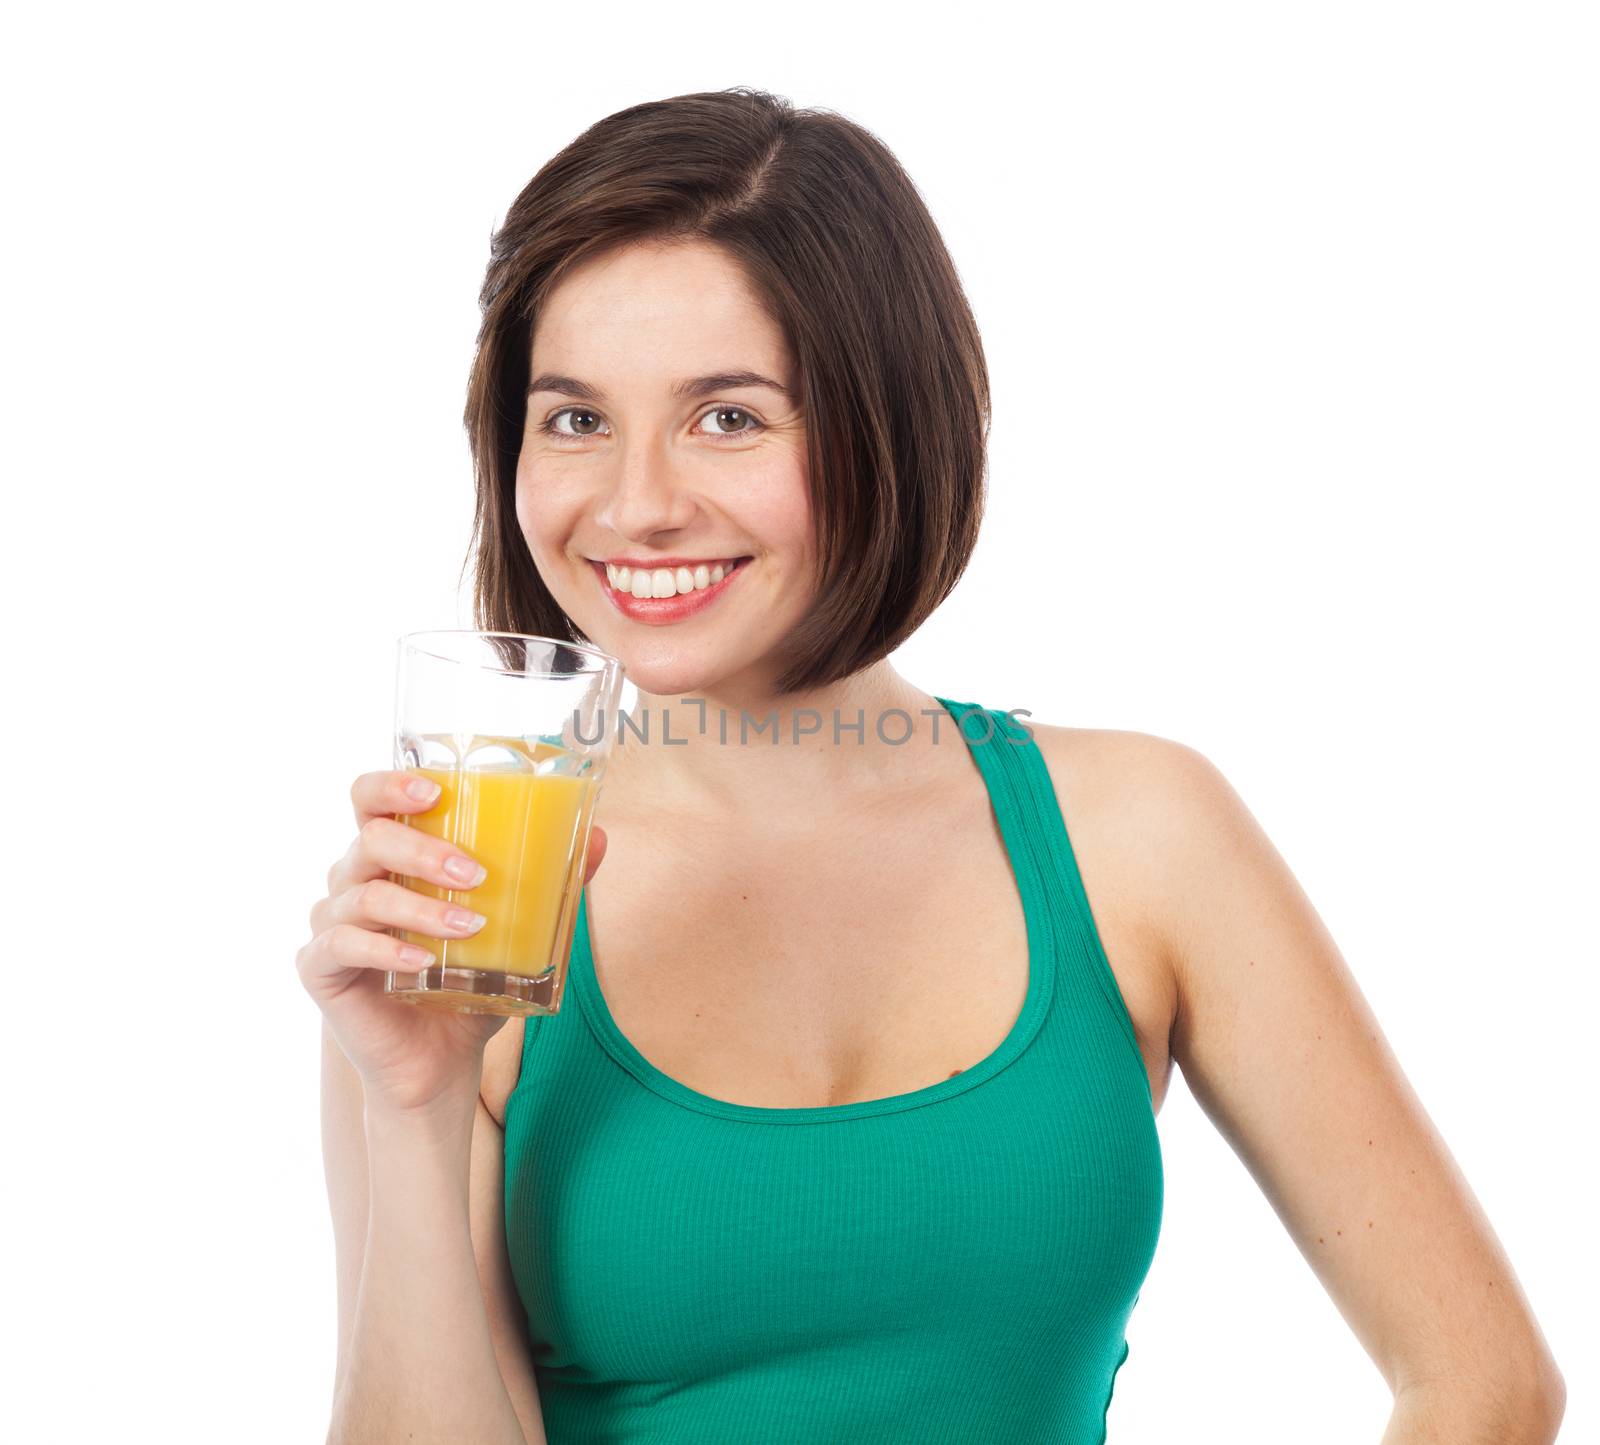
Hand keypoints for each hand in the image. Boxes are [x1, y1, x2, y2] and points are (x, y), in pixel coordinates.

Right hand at [298, 768, 606, 1118]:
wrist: (442, 1060)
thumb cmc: (470, 982)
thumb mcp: (517, 931)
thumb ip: (551, 884)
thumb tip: (599, 838)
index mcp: (390, 856)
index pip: (369, 798)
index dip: (390, 784)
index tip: (434, 790)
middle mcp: (352, 879)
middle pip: (371, 838)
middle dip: (425, 849)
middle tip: (475, 874)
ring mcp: (332, 923)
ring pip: (364, 893)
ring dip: (421, 906)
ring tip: (471, 925)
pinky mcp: (320, 968)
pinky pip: (342, 945)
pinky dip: (386, 949)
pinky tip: (424, 960)